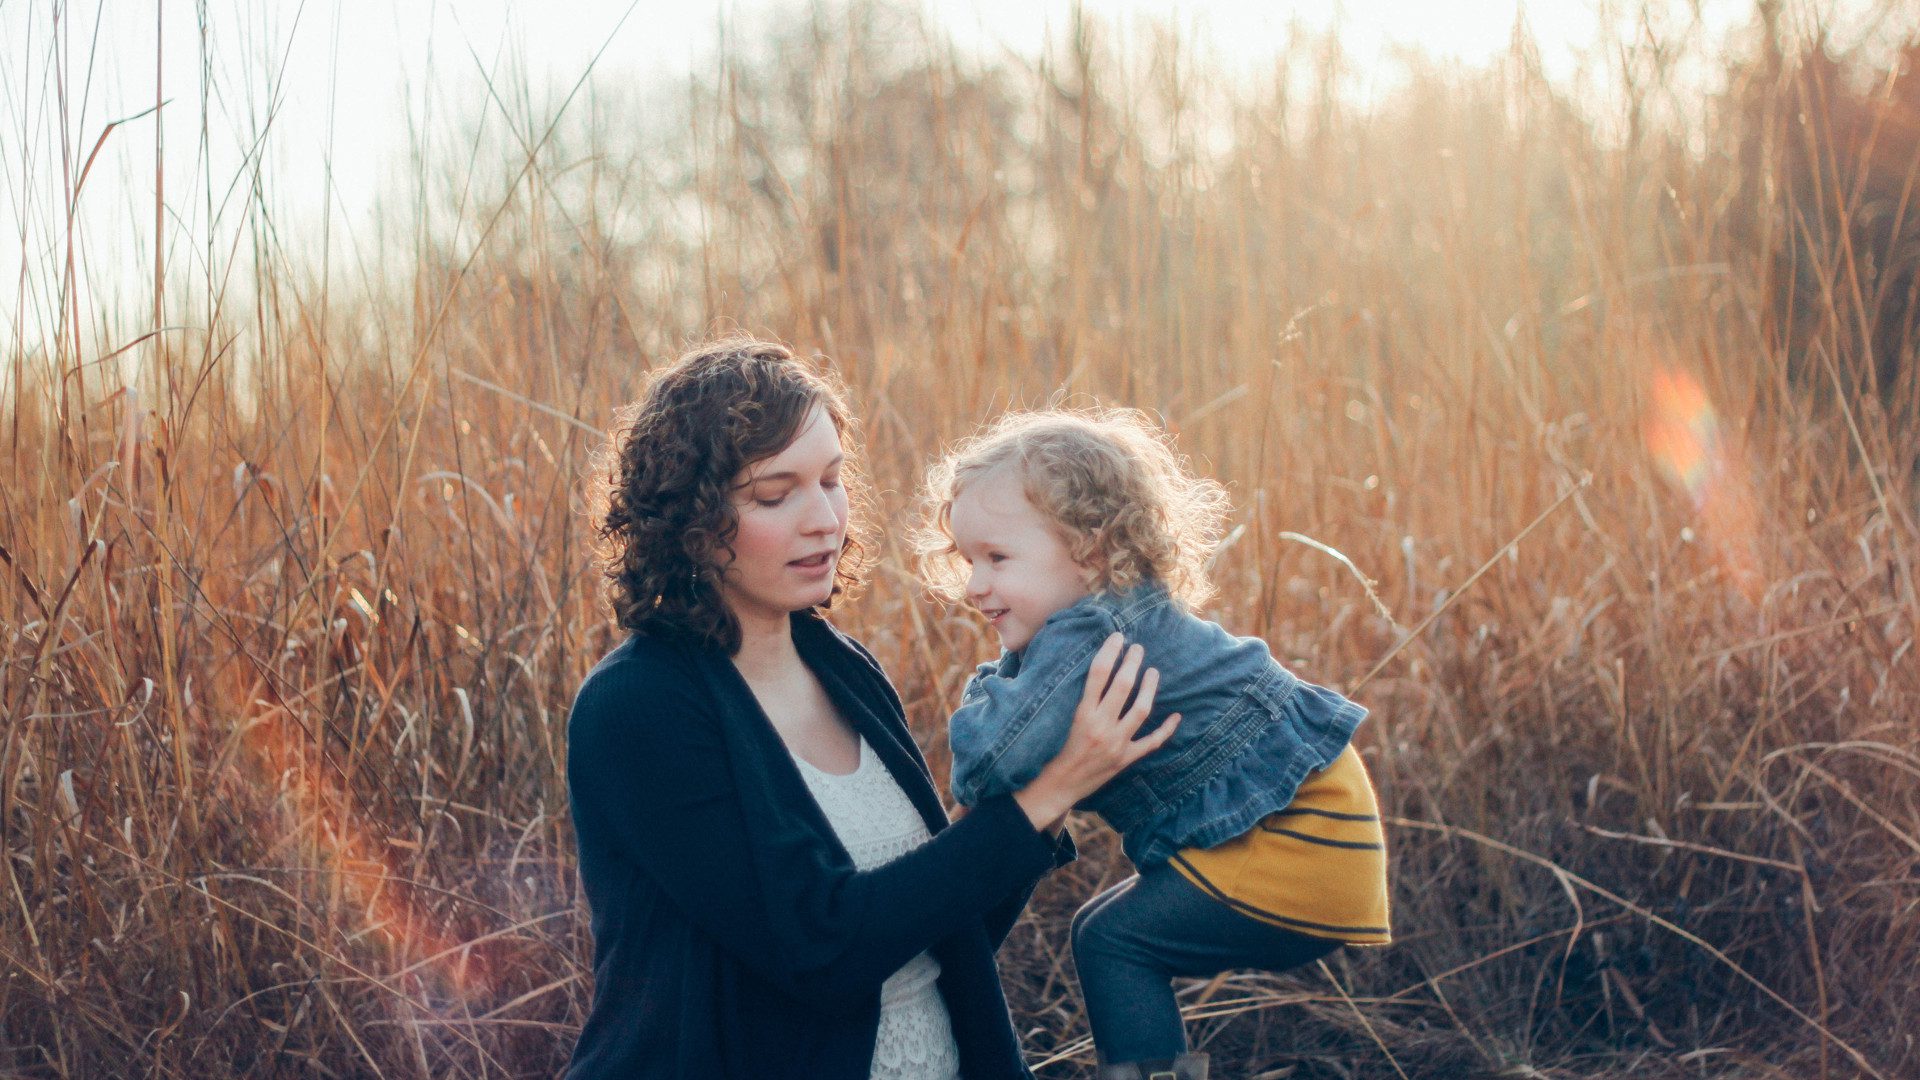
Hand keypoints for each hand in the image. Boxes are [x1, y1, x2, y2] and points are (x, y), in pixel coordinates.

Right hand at [1013, 633, 1180, 832]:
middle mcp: (1101, 726)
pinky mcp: (1126, 759)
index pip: (1099, 674)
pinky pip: (1152, 742)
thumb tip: (1092, 669)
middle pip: (1123, 686)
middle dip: (1132, 662)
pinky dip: (1166, 729)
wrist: (1057, 787)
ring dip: (1150, 687)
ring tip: (1153, 671)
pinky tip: (1176, 716)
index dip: (1109, 651)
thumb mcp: (1059, 719)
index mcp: (1081, 714)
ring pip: (1141, 709)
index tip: (1117, 637)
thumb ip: (1077, 697)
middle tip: (1138, 648)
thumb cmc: (1052, 750)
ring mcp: (1116, 743)